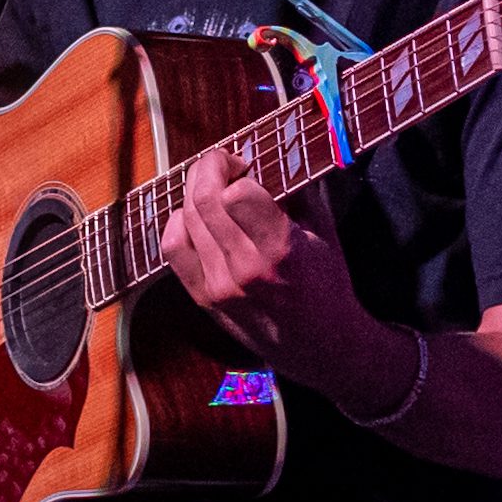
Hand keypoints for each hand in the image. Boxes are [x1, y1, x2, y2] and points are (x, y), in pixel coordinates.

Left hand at [165, 162, 374, 388]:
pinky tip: (197, 218)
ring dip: (195, 192)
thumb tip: (272, 154)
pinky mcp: (204, 298)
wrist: (322, 348)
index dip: (240, 170)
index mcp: (281, 251)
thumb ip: (299, 192)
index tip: (248, 167)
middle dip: (209, 167)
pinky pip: (173, 248)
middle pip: (204, 200)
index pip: (238, 193)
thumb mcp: (326, 234)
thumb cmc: (328, 287)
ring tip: (214, 189)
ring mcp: (220, 286)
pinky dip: (180, 222)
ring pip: (185, 219)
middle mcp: (245, 269)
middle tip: (224, 164)